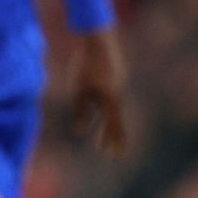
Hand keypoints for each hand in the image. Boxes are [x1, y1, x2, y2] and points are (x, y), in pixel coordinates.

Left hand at [69, 28, 127, 157]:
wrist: (98, 41)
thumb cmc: (85, 66)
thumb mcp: (79, 91)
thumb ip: (81, 111)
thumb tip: (80, 132)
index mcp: (110, 100)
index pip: (113, 126)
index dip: (112, 141)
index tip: (114, 156)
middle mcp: (118, 94)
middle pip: (116, 120)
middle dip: (112, 137)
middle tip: (111, 153)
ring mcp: (119, 85)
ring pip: (113, 109)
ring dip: (108, 124)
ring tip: (104, 137)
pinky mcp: (116, 77)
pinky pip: (111, 98)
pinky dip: (107, 110)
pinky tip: (103, 109)